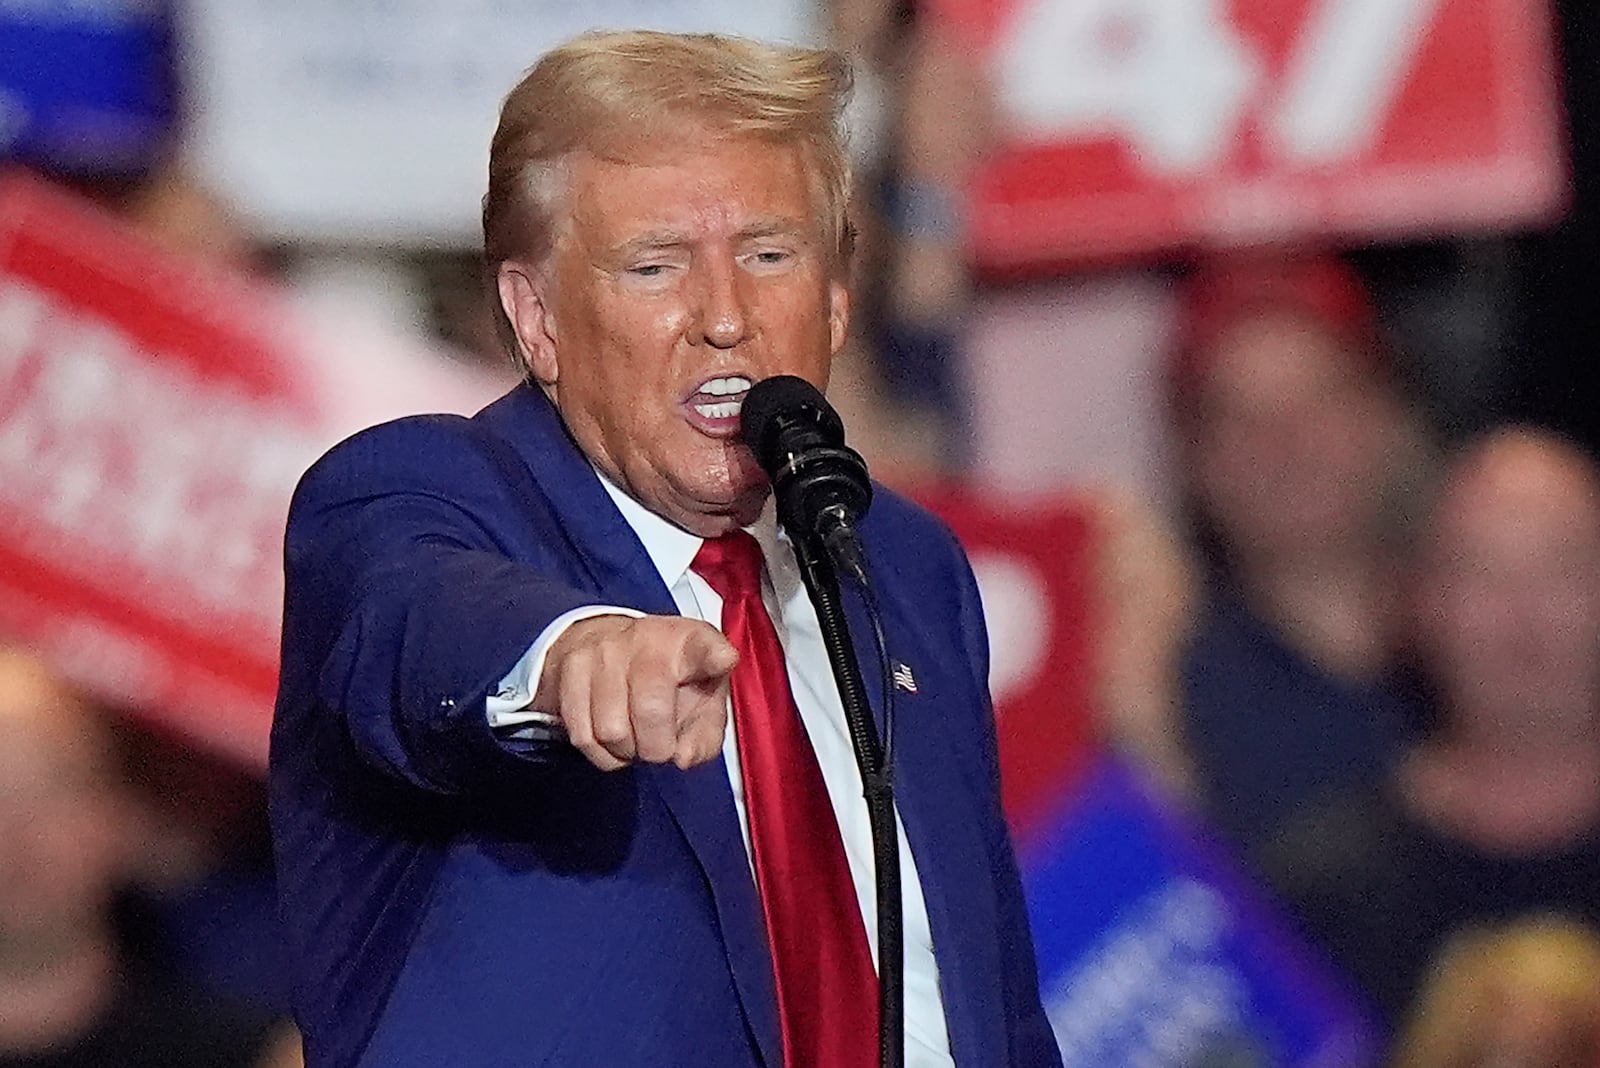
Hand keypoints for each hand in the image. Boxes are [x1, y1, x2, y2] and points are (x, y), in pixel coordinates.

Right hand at [533, 615, 737, 771]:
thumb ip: (705, 736)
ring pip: (612, 730)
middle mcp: (645, 640)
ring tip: (635, 736)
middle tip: (660, 744)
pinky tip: (613, 737)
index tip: (723, 660)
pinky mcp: (571, 670)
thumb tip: (682, 757)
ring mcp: (603, 651)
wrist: (609, 645)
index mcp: (689, 642)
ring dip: (626, 750)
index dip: (713, 655)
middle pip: (649, 709)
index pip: (703, 646)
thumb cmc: (668, 679)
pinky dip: (602, 752)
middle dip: (657, 747)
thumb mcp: (702, 702)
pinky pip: (583, 735)